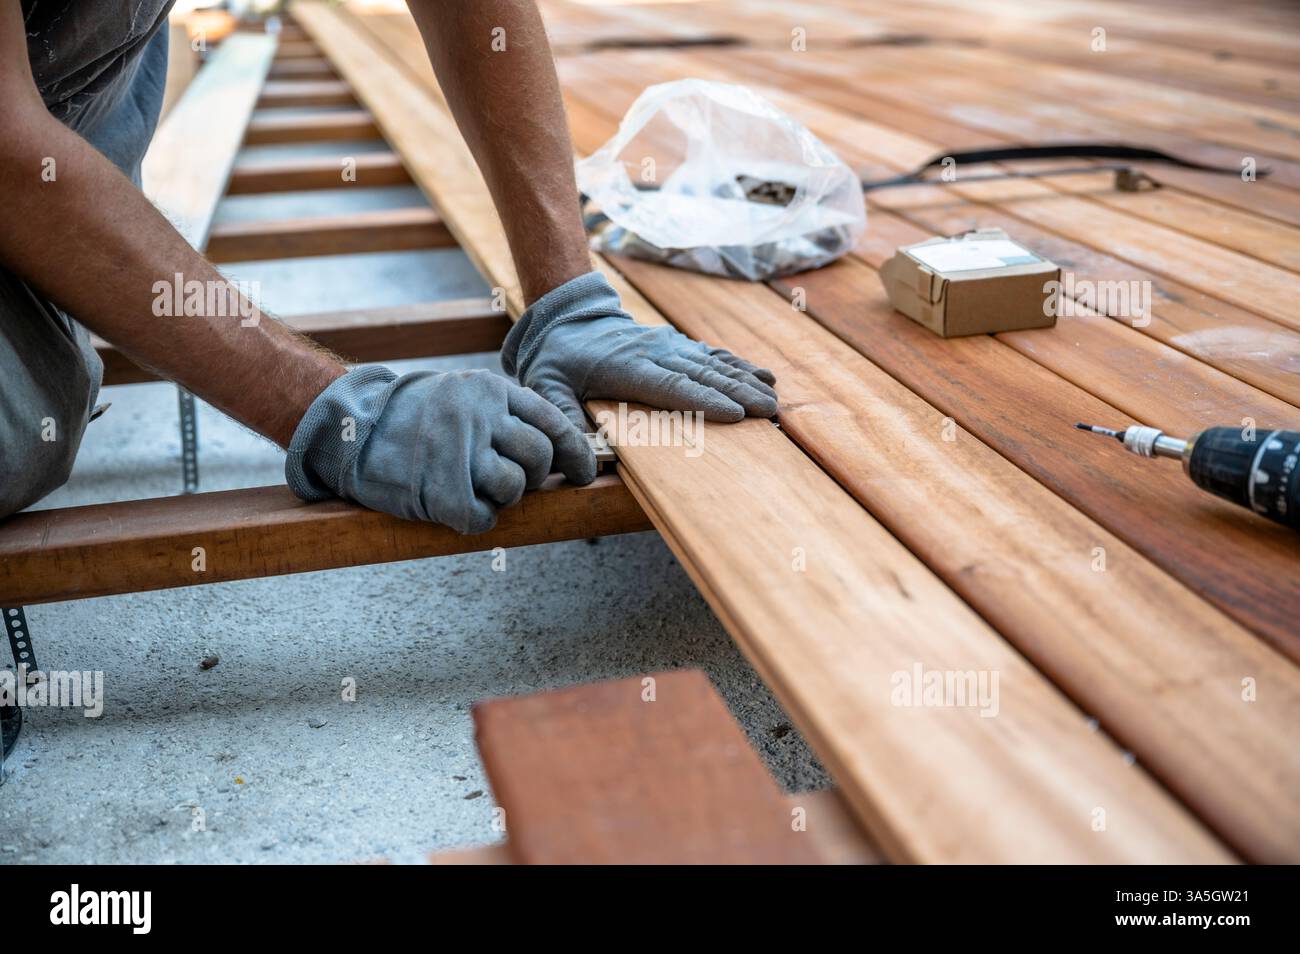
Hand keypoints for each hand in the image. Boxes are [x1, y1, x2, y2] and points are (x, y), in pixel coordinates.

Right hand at [285, 366, 595, 532]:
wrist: (349, 427)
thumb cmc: (413, 417)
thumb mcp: (462, 396)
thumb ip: (505, 415)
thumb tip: (558, 453)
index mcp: (490, 389)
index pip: (553, 423)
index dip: (575, 455)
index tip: (584, 474)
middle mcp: (479, 416)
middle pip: (539, 457)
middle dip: (534, 476)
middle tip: (509, 479)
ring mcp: (460, 452)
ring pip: (515, 488)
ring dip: (501, 496)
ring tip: (471, 484)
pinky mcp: (441, 490)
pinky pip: (483, 517)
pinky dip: (475, 518)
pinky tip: (455, 504)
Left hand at [502, 271, 777, 431]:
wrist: (567, 318)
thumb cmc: (557, 361)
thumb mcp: (545, 387)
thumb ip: (562, 419)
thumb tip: (579, 463)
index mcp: (626, 367)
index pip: (671, 386)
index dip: (704, 401)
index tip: (735, 413)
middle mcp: (654, 352)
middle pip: (701, 375)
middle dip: (738, 393)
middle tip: (769, 410)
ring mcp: (668, 345)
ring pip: (713, 363)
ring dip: (746, 380)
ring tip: (774, 398)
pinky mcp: (676, 343)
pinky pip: (712, 354)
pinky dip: (739, 365)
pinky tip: (764, 375)